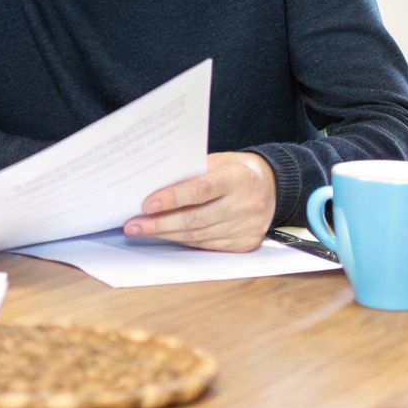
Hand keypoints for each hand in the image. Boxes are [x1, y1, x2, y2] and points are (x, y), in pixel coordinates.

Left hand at [122, 152, 277, 251]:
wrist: (273, 188)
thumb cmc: (237, 170)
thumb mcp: (220, 161)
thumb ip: (193, 172)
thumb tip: (156, 186)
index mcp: (239, 178)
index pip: (202, 190)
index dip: (173, 198)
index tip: (146, 204)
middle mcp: (246, 205)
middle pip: (196, 219)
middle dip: (160, 224)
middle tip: (134, 225)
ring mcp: (247, 228)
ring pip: (199, 236)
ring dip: (167, 235)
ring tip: (142, 231)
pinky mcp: (245, 244)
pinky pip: (207, 246)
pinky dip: (184, 242)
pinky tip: (166, 237)